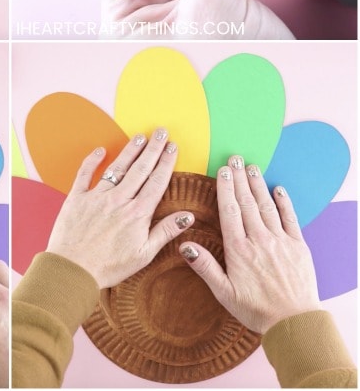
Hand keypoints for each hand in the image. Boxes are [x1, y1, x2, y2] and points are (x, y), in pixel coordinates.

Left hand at [46, 129, 193, 288]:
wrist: (73, 270)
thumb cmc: (110, 266)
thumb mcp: (144, 254)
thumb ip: (166, 232)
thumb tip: (188, 215)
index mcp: (137, 214)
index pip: (156, 182)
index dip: (166, 162)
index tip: (173, 147)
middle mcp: (119, 200)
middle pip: (140, 169)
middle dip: (153, 149)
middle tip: (161, 131)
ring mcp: (97, 196)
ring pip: (117, 168)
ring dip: (130, 150)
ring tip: (140, 136)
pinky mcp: (77, 197)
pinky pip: (85, 173)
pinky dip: (92, 160)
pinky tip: (100, 150)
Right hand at [179, 155, 320, 333]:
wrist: (294, 323)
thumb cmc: (256, 310)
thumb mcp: (224, 292)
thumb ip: (204, 267)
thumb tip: (184, 245)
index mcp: (238, 249)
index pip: (230, 211)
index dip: (225, 188)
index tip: (222, 170)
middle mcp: (258, 240)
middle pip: (247, 203)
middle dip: (240, 178)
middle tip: (235, 158)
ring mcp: (280, 241)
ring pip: (266, 206)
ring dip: (258, 185)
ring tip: (251, 167)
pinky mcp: (298, 247)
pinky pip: (290, 219)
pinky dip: (284, 202)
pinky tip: (278, 189)